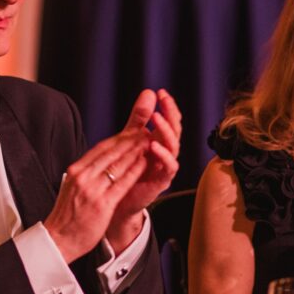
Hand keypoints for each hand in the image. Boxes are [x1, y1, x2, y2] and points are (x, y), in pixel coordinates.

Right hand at [44, 129, 149, 262]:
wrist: (58, 239)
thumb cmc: (67, 216)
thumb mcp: (72, 187)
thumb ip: (85, 174)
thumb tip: (98, 162)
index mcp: (76, 171)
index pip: (100, 149)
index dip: (118, 138)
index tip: (131, 131)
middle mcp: (83, 177)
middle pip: (110, 153)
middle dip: (129, 140)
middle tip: (144, 130)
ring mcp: (92, 190)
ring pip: (117, 164)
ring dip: (135, 151)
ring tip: (148, 143)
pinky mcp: (102, 204)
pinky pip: (122, 183)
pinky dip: (134, 171)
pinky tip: (144, 163)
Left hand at [105, 90, 181, 250]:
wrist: (118, 201)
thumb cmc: (126, 169)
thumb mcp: (130, 139)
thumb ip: (139, 118)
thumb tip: (148, 92)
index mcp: (159, 141)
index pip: (169, 121)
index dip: (168, 107)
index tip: (161, 92)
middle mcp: (165, 153)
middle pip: (175, 131)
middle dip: (171, 114)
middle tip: (164, 101)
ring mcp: (165, 167)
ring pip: (174, 147)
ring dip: (166, 132)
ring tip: (158, 119)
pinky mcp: (161, 181)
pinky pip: (169, 167)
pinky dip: (163, 156)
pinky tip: (154, 146)